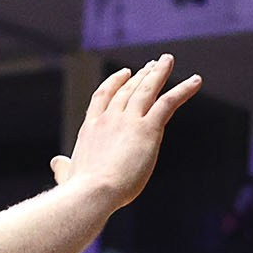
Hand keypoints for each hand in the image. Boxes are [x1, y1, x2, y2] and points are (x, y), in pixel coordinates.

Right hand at [48, 55, 201, 205]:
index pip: (104, 96)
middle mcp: (109, 118)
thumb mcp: (69, 174)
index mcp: (91, 127)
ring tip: (167, 60)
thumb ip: (63, 167)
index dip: (116, 82)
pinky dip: (184, 90)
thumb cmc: (80, 190)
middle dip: (141, 75)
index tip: (125, 72)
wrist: (92, 192)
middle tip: (153, 64)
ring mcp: (128, 121)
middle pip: (128, 89)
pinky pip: (168, 103)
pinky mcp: (148, 129)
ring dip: (159, 73)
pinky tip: (196, 81)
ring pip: (147, 90)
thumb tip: (56, 163)